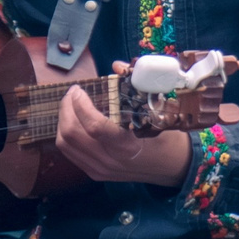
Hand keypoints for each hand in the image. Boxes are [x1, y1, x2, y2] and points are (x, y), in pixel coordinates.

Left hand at [54, 85, 192, 187]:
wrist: (175, 169)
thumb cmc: (169, 139)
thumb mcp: (159, 112)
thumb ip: (136, 87)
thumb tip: (116, 66)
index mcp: (127, 146)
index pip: (94, 126)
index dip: (81, 105)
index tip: (79, 90)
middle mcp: (110, 161)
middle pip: (72, 134)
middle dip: (66, 108)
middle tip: (73, 93)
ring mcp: (101, 170)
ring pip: (65, 144)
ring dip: (63, 120)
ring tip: (71, 105)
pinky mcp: (96, 173)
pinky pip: (70, 153)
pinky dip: (67, 134)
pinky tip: (75, 121)